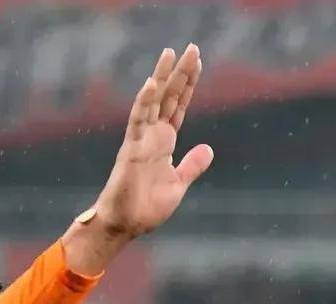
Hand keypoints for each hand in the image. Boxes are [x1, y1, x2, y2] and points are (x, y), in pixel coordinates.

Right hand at [64, 45, 213, 270]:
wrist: (126, 224)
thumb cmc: (146, 207)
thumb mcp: (178, 184)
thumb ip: (192, 166)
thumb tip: (208, 149)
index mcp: (164, 141)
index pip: (178, 106)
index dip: (188, 85)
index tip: (197, 62)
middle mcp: (152, 135)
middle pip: (168, 97)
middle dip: (180, 73)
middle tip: (191, 47)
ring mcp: (140, 139)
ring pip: (153, 102)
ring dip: (161, 77)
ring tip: (169, 53)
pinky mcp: (131, 149)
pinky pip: (137, 121)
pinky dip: (144, 102)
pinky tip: (152, 83)